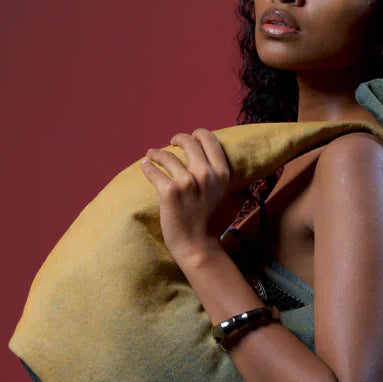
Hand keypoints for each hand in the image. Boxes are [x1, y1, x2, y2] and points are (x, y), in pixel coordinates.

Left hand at [141, 129, 231, 267]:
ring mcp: (187, 182)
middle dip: (178, 138)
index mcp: (222, 174)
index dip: (198, 134)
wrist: (198, 247)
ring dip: (157, 153)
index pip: (210, 140)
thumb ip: (231, 185)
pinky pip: (153, 171)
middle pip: (189, 142)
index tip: (190, 138)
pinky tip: (145, 166)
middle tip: (172, 142)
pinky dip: (147, 167)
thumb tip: (237, 176)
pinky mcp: (169, 191)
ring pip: (167, 155)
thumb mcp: (230, 201)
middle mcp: (206, 174)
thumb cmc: (213, 226)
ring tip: (152, 155)